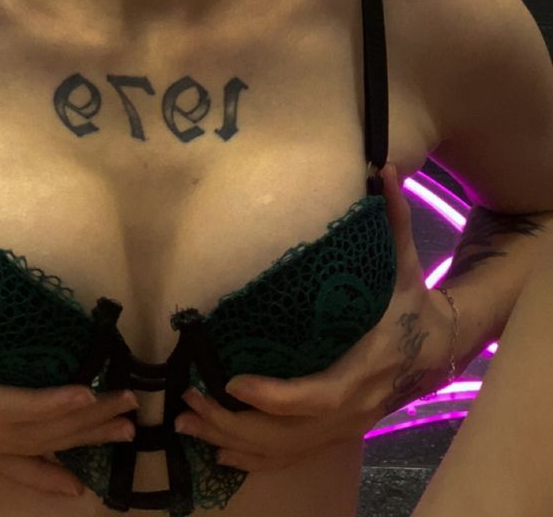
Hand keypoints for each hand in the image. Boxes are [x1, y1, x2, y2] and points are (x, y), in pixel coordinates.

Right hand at [0, 155, 137, 497]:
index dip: (42, 405)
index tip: (85, 390)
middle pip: (24, 432)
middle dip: (80, 421)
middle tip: (130, 402)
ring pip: (24, 452)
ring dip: (76, 443)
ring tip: (124, 428)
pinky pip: (5, 469)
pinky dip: (42, 479)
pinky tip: (77, 488)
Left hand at [174, 164, 452, 473]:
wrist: (439, 346)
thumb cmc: (412, 300)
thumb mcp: (407, 260)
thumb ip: (394, 217)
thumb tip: (385, 168)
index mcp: (364, 366)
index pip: (316, 395)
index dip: (275, 396)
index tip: (233, 381)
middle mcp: (352, 407)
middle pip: (288, 434)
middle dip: (235, 423)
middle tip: (189, 401)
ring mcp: (343, 426)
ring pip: (283, 450)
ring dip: (233, 441)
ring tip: (187, 422)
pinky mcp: (335, 433)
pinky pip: (290, 457)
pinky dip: (252, 458)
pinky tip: (216, 450)